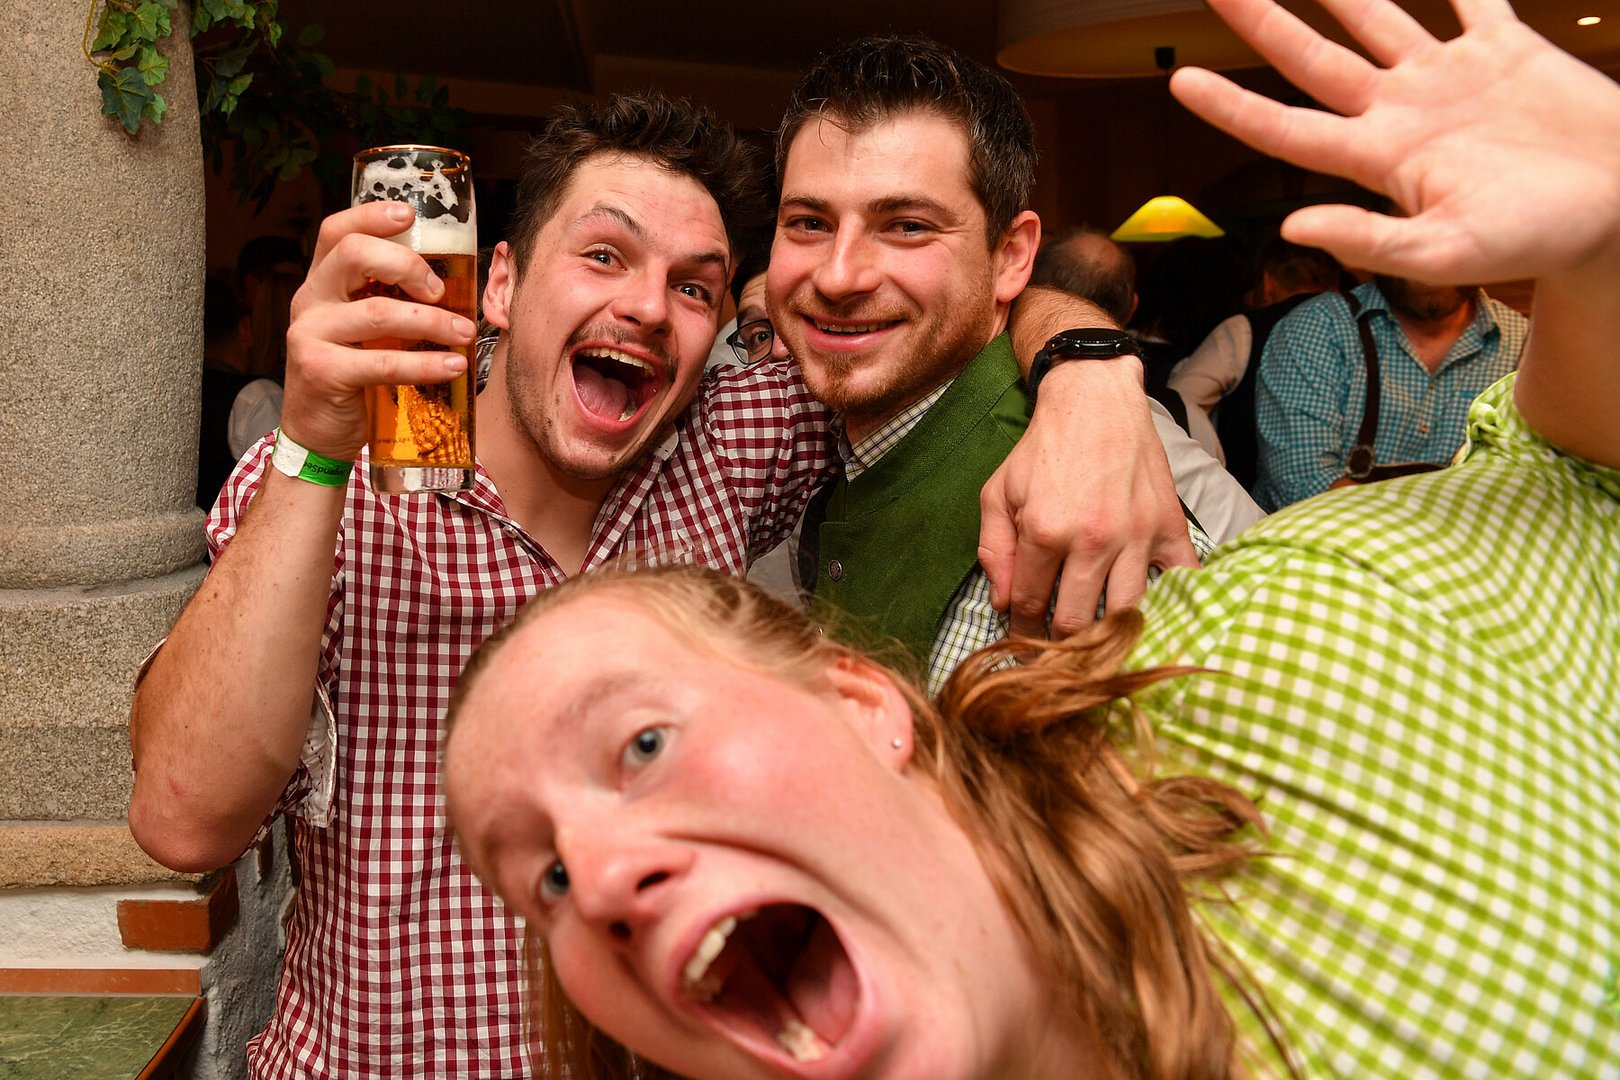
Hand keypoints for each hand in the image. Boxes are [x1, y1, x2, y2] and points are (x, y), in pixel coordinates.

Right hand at [281, 202, 475, 460]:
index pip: (337, 231)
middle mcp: (310, 300)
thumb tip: (453, 283)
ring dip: (431, 321)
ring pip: (376, 313)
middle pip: (353, 255)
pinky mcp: (321, 371)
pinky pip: (382, 363)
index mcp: (321, 282)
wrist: (317, 434)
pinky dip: (424, 364)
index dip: (372, 215)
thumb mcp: (365, 331)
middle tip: (441, 290)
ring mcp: (310, 334)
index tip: (410, 214)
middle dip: (407, 265)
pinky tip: (452, 366)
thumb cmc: (352, 375)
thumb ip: (388, 302)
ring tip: (464, 333)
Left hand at [979, 361, 1197, 636]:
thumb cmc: (1042, 447)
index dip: (1021, 631)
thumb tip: (1001, 603)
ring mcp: (1136, 535)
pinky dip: (1171, 603)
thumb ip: (993, 549)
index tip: (1022, 645)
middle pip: (1076, 621)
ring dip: (1108, 635)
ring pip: (1125, 612)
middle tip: (1055, 655)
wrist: (1096, 399)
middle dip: (1060, 646)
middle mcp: (1092, 538)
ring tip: (1095, 643)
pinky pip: (1180, 579)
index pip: (1028, 604)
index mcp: (1044, 530)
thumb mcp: (998, 492)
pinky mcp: (1168, 525)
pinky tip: (1155, 617)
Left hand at [1171, 0, 1619, 285]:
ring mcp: (1449, 76)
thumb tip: (1291, 228)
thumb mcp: (1447, 252)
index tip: (1181, 80)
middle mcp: (1402, 111)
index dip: (1232, 106)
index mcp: (1382, 159)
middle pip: (1314, 60)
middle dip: (1264, 23)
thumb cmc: (1536, 241)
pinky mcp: (1504, 49)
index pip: (1286, 129)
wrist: (1614, 213)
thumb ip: (1370, 241)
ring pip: (1377, 17)